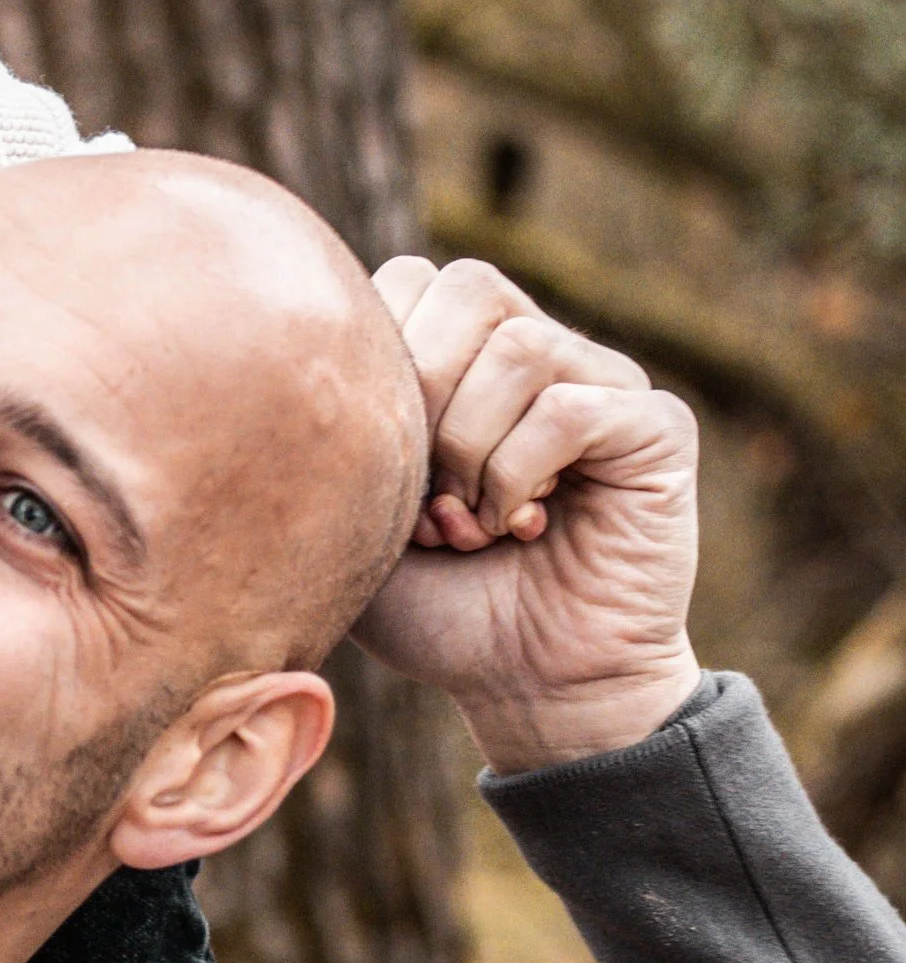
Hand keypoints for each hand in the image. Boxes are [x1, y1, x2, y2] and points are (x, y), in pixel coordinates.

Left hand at [356, 257, 702, 772]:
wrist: (524, 685)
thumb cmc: (435, 601)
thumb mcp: (355, 506)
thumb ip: (338, 416)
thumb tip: (305, 336)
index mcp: (468, 354)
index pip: (413, 277)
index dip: (384, 359)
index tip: (383, 462)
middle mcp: (541, 351)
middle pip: (469, 286)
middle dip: (424, 396)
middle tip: (426, 496)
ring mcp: (605, 382)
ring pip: (519, 347)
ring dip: (473, 448)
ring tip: (471, 522)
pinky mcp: (657, 427)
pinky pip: (572, 409)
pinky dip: (521, 475)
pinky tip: (520, 527)